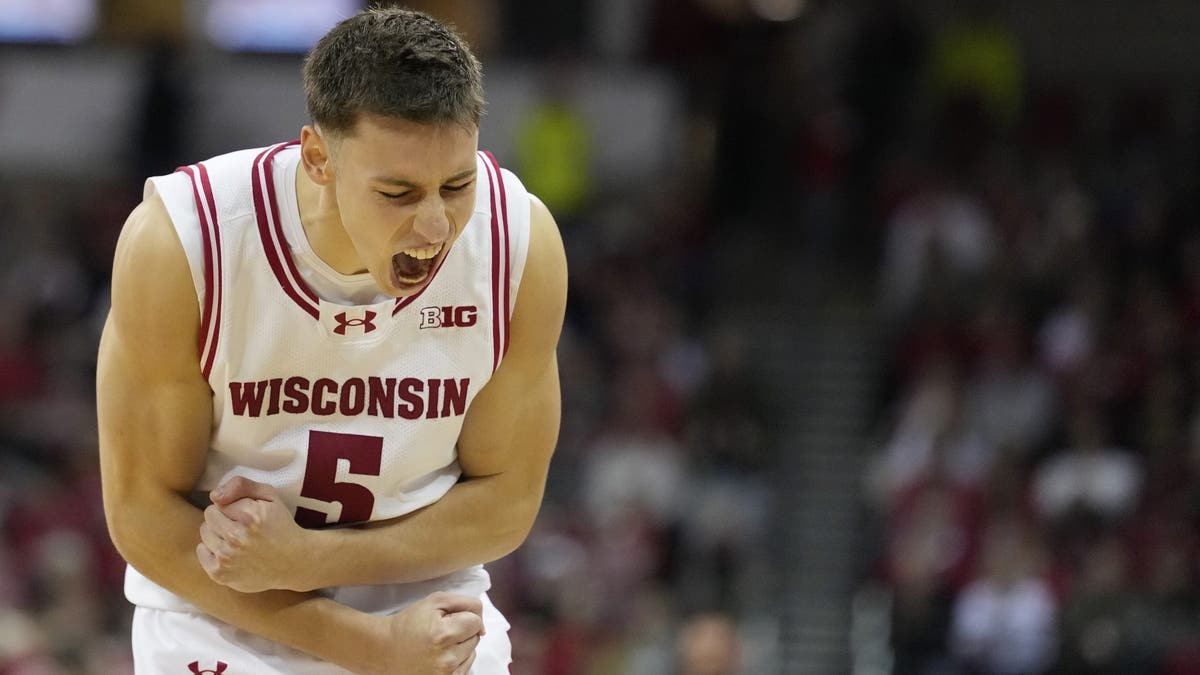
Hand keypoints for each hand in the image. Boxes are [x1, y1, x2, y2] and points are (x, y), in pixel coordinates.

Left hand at [196, 476, 312, 591]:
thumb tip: (214, 495)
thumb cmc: (280, 526)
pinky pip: (201, 551)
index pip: (220, 501)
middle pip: (209, 515)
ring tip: (237, 538)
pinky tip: (230, 551)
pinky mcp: (221, 573)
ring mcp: (228, 557)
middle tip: (241, 526)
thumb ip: (241, 485)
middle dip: (223, 517)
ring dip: (218, 533)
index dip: (234, 505)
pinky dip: (212, 549)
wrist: (294, 562)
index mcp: (250, 516)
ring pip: (204, 531)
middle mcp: (237, 537)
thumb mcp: (270, 496)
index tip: (247, 513)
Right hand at [364, 592, 484, 674]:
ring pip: (472, 653)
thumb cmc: (409, 623)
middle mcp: (446, 659)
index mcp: (443, 635)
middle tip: (440, 631)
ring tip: (439, 644)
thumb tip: (481, 625)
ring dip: (460, 646)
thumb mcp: (435, 601)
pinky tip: (440, 656)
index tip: (447, 619)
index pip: (476, 621)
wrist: (384, 649)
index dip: (463, 616)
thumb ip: (465, 604)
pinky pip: (465, 668)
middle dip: (462, 631)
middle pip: (475, 638)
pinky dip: (457, 660)